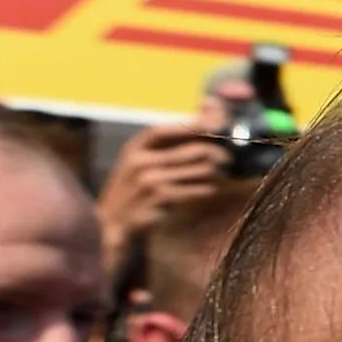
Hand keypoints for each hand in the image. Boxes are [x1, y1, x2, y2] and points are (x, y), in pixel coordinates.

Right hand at [97, 122, 227, 275]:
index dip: (189, 124)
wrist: (115, 219)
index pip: (163, 130)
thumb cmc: (136, 186)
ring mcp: (149, 180)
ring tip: (216, 174)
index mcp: (135, 147)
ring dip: (213, 173)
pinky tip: (207, 189)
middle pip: (192, 151)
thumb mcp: (142, 161)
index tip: (214, 122)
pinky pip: (196, 190)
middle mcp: (140, 161)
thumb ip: (166, 145)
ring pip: (199, 170)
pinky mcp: (159, 198)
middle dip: (215, 153)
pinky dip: (206, 189)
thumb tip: (200, 123)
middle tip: (226, 158)